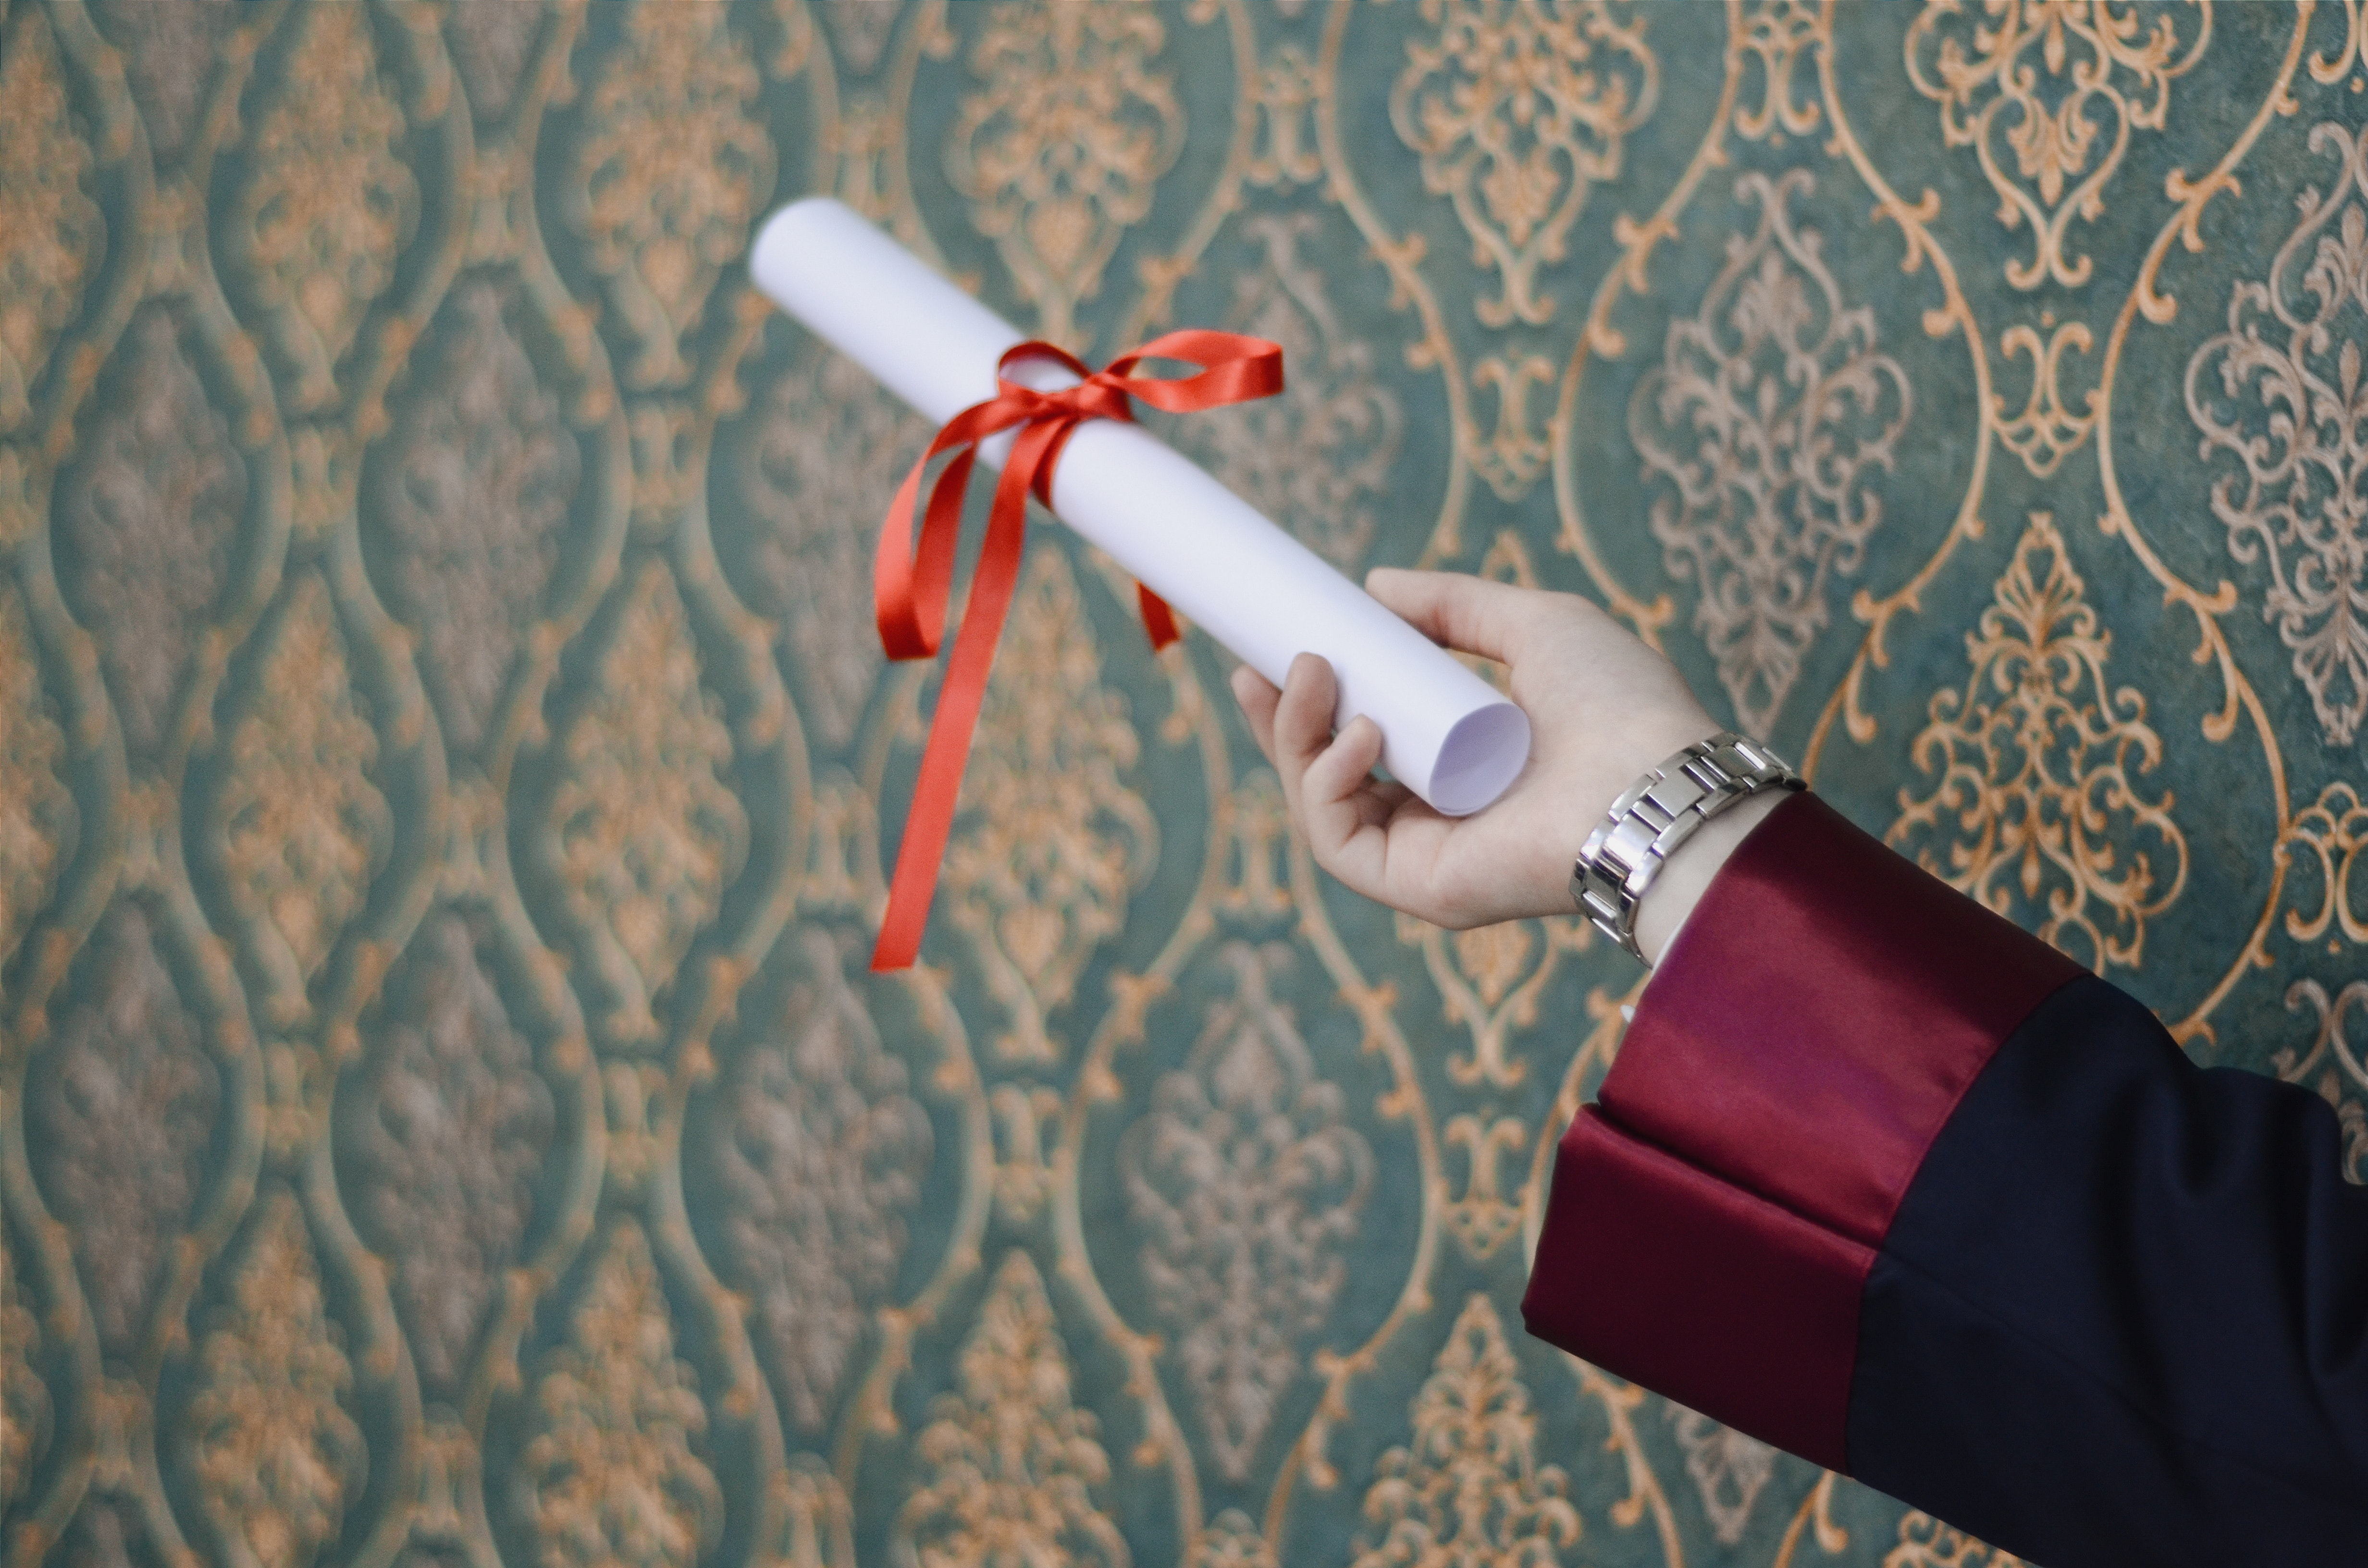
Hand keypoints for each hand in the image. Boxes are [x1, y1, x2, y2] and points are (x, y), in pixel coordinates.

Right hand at [1230, 569, 1776, 962]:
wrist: (1657, 780)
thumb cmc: (1620, 706)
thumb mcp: (1535, 626)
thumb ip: (1458, 605)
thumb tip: (1376, 587)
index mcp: (1462, 765)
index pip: (1364, 739)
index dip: (1315, 700)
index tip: (1287, 648)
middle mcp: (1438, 817)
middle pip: (1327, 777)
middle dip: (1282, 723)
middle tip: (1258, 666)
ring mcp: (1426, 857)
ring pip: (1321, 807)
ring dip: (1295, 739)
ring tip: (1312, 676)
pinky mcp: (1419, 890)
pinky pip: (1338, 845)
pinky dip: (1326, 786)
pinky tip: (1358, 736)